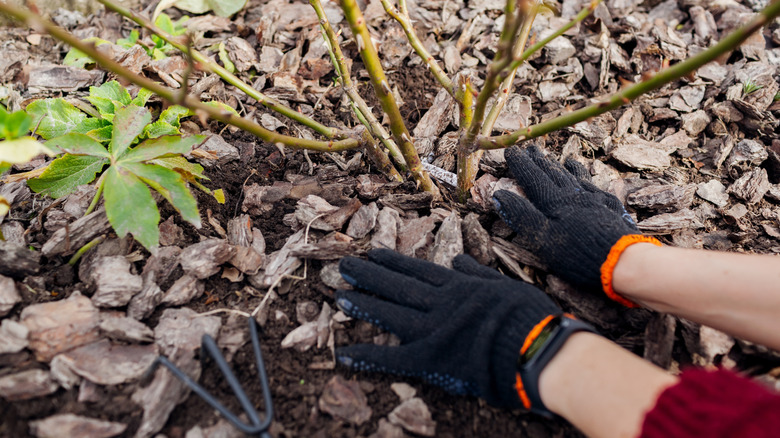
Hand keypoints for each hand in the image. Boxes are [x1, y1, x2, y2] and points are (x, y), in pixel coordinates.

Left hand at [335, 249, 569, 411]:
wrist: (535, 345)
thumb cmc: (529, 316)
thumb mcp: (505, 285)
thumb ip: (478, 274)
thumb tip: (459, 261)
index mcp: (459, 286)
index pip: (419, 271)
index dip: (394, 263)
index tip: (374, 253)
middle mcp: (440, 302)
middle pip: (398, 286)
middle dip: (370, 275)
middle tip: (345, 266)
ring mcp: (432, 328)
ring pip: (390, 312)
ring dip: (364, 303)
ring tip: (341, 295)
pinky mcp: (430, 357)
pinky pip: (392, 357)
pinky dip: (367, 356)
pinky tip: (344, 354)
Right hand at [492, 146, 659, 306]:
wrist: (623, 261)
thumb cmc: (578, 253)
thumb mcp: (542, 238)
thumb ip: (521, 215)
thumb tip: (499, 194)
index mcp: (555, 202)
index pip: (533, 178)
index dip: (520, 164)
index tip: (510, 151)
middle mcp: (574, 195)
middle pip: (553, 173)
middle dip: (538, 160)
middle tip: (529, 148)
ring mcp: (594, 199)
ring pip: (573, 176)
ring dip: (560, 166)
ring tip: (554, 157)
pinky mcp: (610, 207)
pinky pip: (593, 184)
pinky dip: (583, 176)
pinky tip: (583, 175)